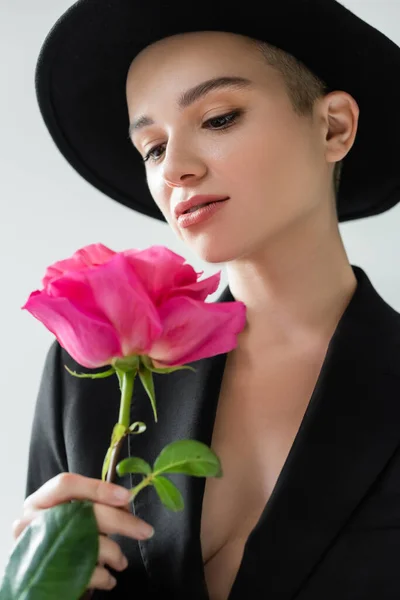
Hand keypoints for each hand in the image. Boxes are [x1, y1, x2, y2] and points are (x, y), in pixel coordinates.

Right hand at [12, 473, 153, 590]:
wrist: (36, 576)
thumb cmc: (59, 537)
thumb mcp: (69, 515)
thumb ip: (91, 506)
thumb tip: (126, 505)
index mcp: (40, 500)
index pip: (66, 484)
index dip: (98, 488)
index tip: (127, 496)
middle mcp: (32, 521)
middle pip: (83, 513)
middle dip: (120, 522)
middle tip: (145, 531)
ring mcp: (37, 548)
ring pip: (87, 544)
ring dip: (114, 553)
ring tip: (122, 562)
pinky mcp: (45, 575)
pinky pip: (83, 572)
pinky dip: (104, 577)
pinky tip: (108, 578)